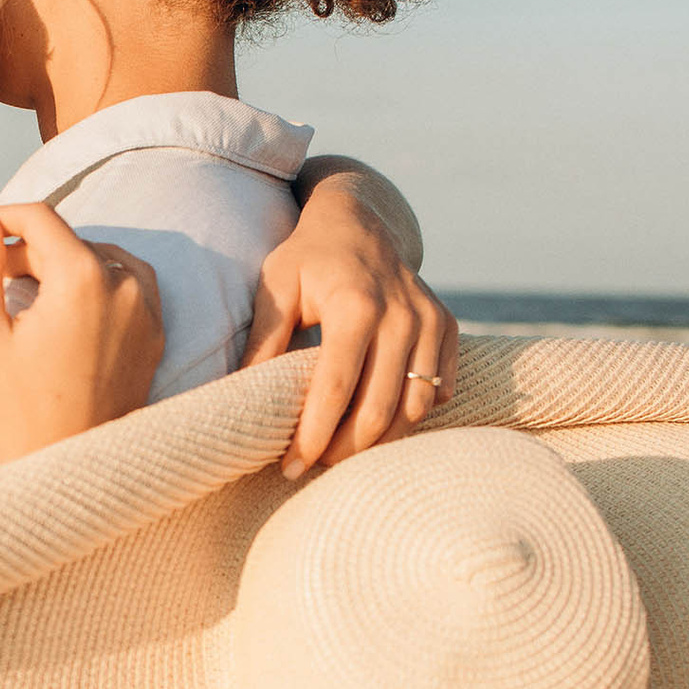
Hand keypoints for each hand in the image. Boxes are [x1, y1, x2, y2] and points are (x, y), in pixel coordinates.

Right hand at [0, 205, 162, 463]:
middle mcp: (123, 285)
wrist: (69, 465)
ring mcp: (146, 309)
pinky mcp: (155, 333)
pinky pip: (127, 285)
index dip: (5, 217)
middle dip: (25, 253)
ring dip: (62, 265)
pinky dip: (97, 284)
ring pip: (99, 259)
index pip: (41, 219)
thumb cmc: (19, 406)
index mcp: (81, 279)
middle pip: (68, 242)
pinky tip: (68, 306)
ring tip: (26, 293)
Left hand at [247, 174, 457, 478]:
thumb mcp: (275, 288)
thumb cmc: (307, 257)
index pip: (335, 389)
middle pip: (378, 410)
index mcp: (356, 305)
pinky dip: (409, 416)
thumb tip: (242, 403)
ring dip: (378, 442)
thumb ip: (262, 344)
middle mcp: (401, 315)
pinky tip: (377, 420)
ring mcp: (430, 321)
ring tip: (341, 449)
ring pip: (413, 409)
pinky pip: (436, 391)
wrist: (359, 221)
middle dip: (343, 450)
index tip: (290, 467)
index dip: (312, 436)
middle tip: (313, 465)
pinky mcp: (447, 328)